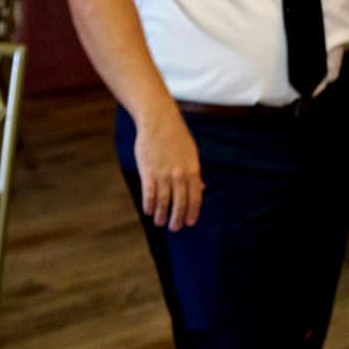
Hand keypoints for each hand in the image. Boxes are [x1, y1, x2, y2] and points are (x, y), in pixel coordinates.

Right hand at [134, 103, 203, 230]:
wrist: (159, 121)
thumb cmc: (176, 137)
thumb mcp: (191, 154)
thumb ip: (195, 172)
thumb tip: (200, 188)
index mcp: (192, 170)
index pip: (195, 197)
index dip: (192, 212)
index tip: (190, 222)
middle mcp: (179, 175)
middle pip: (180, 203)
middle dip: (177, 218)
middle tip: (175, 228)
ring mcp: (163, 174)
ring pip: (164, 201)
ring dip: (162, 215)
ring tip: (160, 222)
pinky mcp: (148, 171)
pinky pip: (149, 194)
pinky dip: (149, 205)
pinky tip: (148, 211)